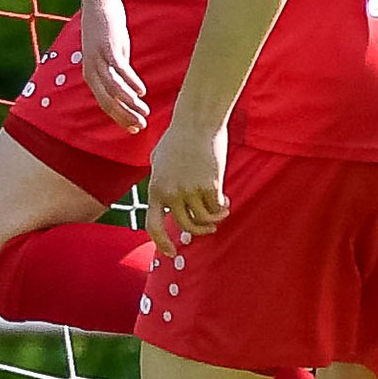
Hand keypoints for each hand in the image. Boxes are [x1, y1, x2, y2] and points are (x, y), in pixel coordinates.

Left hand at [77, 0, 149, 132]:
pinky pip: (119, 70)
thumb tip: (130, 91)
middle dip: (125, 116)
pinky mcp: (108, 49)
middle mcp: (92, 71)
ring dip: (130, 102)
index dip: (119, 118)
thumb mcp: (111, 58)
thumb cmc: (106, 34)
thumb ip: (117, 74)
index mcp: (92, 76)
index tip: (134, 129)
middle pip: (108, 101)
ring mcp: (99, 60)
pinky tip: (142, 91)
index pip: (105, 104)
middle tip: (142, 126)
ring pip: (113, 89)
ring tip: (144, 111)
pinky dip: (130, 82)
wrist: (98, 6)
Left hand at [144, 113, 228, 240]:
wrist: (195, 125)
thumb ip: (159, 183)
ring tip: (219, 214)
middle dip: (197, 231)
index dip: (161, 242)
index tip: (170, 253)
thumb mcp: (158, 162)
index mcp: (155, 189)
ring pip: (204, 219)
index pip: (152, 225)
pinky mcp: (210, 186)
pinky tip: (225, 201)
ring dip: (213, 220)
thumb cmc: (176, 140)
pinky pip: (217, 208)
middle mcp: (171, 194)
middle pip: (185, 226)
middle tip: (207, 229)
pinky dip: (223, 209)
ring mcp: (190, 191)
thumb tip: (164, 203)